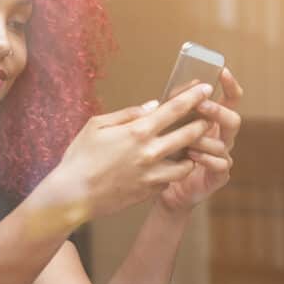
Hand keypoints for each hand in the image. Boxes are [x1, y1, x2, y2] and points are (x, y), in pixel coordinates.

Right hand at [47, 83, 215, 220]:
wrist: (73, 195)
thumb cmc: (80, 157)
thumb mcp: (96, 126)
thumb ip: (127, 114)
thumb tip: (152, 106)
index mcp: (137, 131)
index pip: (174, 109)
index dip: (193, 97)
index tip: (206, 88)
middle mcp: (150, 152)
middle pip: (190, 134)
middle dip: (203, 122)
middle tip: (209, 116)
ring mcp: (152, 174)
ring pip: (187, 162)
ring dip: (193, 152)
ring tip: (191, 146)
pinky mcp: (150, 191)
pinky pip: (171, 179)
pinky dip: (174, 171)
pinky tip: (169, 166)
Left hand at [158, 68, 242, 212]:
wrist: (164, 190)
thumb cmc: (166, 156)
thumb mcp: (168, 129)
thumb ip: (174, 112)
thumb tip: (172, 94)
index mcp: (213, 122)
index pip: (230, 100)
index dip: (230, 85)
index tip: (222, 71)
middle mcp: (222, 138)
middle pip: (233, 119)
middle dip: (217, 111)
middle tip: (200, 105)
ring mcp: (223, 157)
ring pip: (224, 143)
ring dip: (204, 138)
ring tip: (186, 139)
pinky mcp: (219, 175)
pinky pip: (220, 163)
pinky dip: (206, 158)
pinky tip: (191, 155)